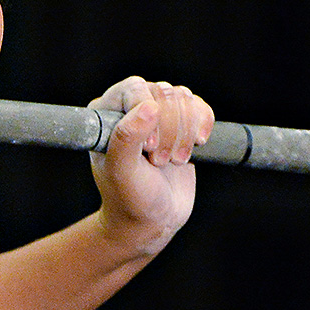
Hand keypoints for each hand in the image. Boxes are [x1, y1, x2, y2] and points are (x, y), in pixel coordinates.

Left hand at [87, 77, 212, 255]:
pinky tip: (198, 145)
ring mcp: (156, 114)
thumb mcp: (122, 173)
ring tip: (175, 161)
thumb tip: (149, 106)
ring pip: (184, 98)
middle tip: (161, 162)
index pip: (134, 89)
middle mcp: (129, 108)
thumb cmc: (130, 199)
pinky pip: (199, 105)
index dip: (149, 114)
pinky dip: (203, 123)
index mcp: (106, 113)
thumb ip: (127, 139)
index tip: (150, 149)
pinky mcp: (181, 123)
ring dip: (186, 132)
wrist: (154, 220)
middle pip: (163, 92)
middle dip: (170, 129)